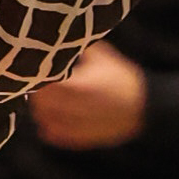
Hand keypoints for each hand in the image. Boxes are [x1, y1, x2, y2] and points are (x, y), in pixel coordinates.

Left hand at [26, 42, 148, 149]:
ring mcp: (76, 126)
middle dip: (35, 91)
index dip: (37, 75)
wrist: (144, 106)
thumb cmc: (121, 78)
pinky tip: (51, 114)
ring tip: (43, 98)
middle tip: (36, 82)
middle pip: (39, 102)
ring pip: (42, 119)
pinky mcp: (78, 139)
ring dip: (38, 109)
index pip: (44, 83)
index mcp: (80, 86)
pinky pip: (51, 134)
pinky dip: (46, 125)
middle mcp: (75, 109)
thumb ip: (78, 48)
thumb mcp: (102, 57)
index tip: (36, 68)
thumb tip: (56, 40)